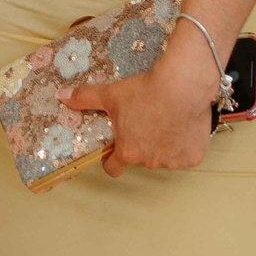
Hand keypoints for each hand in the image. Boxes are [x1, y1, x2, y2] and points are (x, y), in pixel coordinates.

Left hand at [58, 28, 220, 177]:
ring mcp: (174, 161)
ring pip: (166, 157)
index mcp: (128, 152)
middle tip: (145, 122)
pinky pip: (187, 153)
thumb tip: (61, 97)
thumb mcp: (110, 93)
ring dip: (164, 144)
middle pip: (141, 158)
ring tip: (166, 120)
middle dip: (142, 145)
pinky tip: (183, 124)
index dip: (112, 160)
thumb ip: (84, 98)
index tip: (114, 150)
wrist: (182, 86)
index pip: (114, 169)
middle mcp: (150, 161)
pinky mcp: (195, 156)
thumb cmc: (145, 91)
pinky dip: (185, 143)